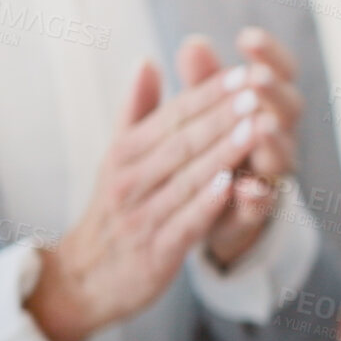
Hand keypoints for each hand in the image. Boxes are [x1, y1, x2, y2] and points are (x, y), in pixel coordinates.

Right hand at [27, 55, 261, 340]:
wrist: (82, 280)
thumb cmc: (113, 210)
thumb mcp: (118, 158)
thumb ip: (136, 111)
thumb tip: (147, 61)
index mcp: (124, 154)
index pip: (172, 117)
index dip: (207, 95)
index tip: (241, 72)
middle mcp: (130, 180)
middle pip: (182, 142)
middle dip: (221, 116)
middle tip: (257, 90)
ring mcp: (141, 216)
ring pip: (187, 178)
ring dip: (223, 153)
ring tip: (257, 127)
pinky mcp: (154, 252)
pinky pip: (184, 222)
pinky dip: (207, 203)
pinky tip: (234, 185)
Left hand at [188, 28, 306, 267]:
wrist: (215, 213)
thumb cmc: (214, 149)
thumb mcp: (205, 113)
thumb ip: (202, 82)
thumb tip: (193, 43)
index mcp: (265, 106)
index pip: (279, 72)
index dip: (270, 55)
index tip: (247, 37)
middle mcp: (276, 137)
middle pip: (289, 110)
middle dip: (274, 93)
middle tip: (258, 77)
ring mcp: (269, 174)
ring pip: (282, 156)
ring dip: (274, 141)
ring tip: (261, 125)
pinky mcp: (256, 211)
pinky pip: (263, 204)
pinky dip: (255, 197)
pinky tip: (246, 188)